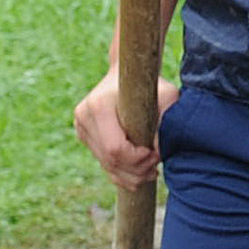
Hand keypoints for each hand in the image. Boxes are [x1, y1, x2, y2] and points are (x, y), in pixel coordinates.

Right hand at [72, 67, 176, 192]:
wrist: (127, 73)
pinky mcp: (85, 137)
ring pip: (107, 166)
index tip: (156, 154)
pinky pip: (104, 164)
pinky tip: (140, 174)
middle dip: (136, 169)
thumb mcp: (166, 95)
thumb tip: (159, 151)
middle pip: (110, 161)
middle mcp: (83, 118)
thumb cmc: (150, 83)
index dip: (137, 160)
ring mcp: (81, 128)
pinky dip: (122, 175)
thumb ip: (166, 120)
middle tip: (157, 163)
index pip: (115, 149)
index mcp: (98, 106)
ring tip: (152, 171)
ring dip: (131, 176)